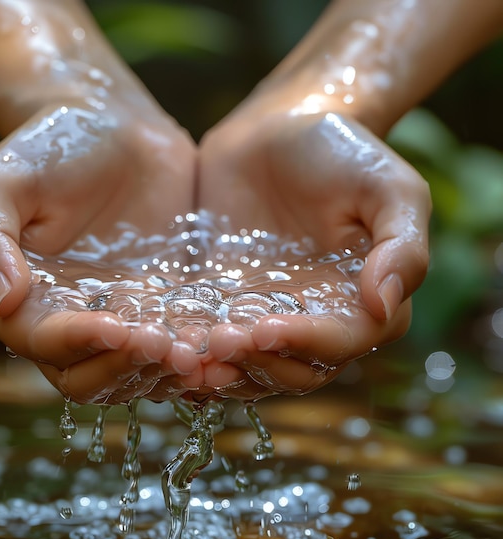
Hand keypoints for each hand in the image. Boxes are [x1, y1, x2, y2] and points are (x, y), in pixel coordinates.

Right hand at [0, 98, 202, 403]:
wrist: (116, 126)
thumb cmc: (52, 148)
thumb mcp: (3, 184)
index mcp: (20, 301)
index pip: (41, 343)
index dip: (76, 343)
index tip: (115, 327)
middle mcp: (65, 322)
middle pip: (87, 378)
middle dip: (124, 369)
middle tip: (163, 347)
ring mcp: (116, 320)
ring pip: (134, 374)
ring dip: (163, 375)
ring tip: (198, 360)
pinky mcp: (159, 310)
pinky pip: (174, 350)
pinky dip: (194, 362)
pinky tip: (219, 356)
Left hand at [197, 105, 430, 397]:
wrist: (277, 130)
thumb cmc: (340, 152)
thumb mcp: (387, 187)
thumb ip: (402, 245)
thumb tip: (384, 303)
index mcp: (363, 302)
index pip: (343, 343)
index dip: (306, 344)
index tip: (265, 328)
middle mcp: (318, 321)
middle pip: (295, 370)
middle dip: (258, 364)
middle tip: (220, 343)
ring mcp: (269, 316)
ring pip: (253, 368)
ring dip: (225, 372)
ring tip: (192, 358)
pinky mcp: (227, 306)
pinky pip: (214, 344)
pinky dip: (197, 356)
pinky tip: (173, 349)